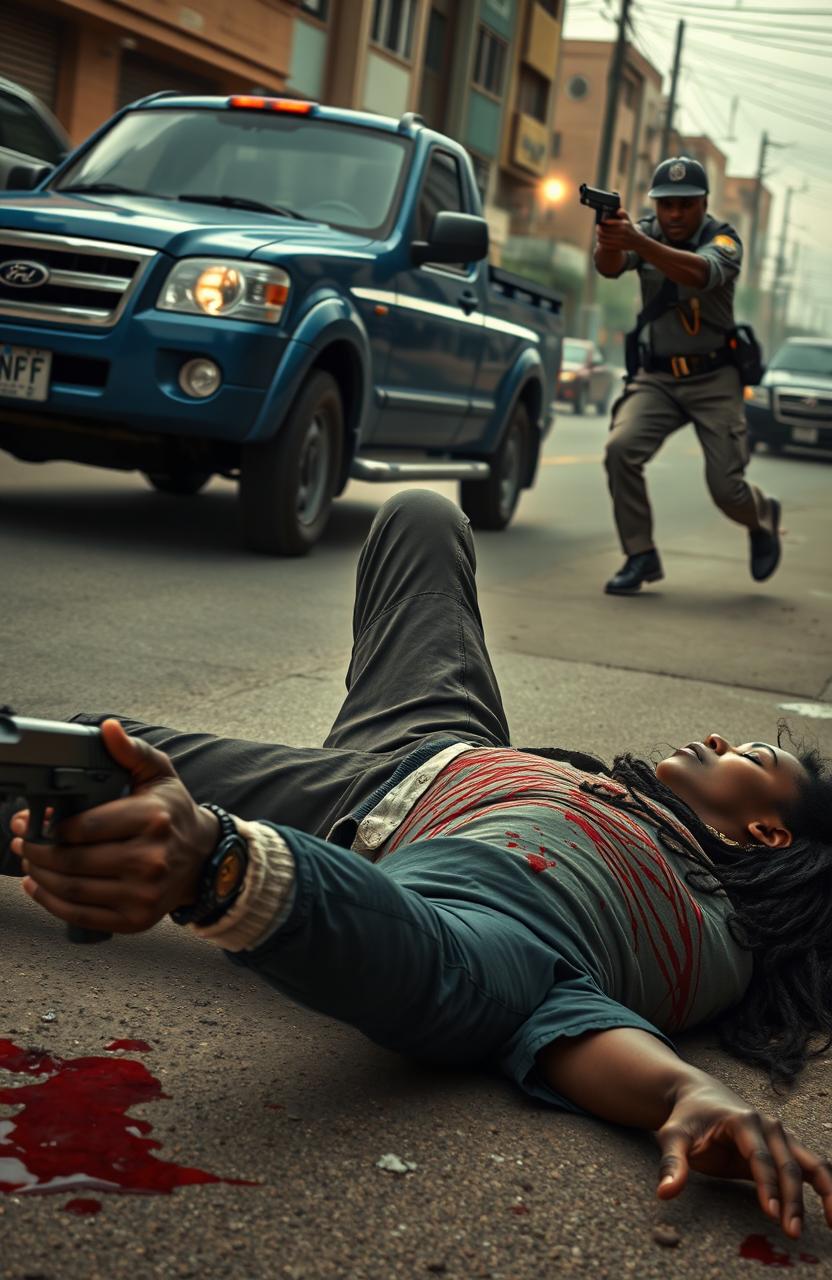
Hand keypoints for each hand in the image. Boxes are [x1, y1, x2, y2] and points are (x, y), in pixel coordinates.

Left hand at [9, 719, 218, 932]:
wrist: (204, 858)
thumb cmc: (174, 813)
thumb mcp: (159, 774)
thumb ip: (130, 751)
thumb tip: (108, 730)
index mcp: (152, 819)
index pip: (86, 827)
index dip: (51, 826)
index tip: (32, 821)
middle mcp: (151, 860)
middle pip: (74, 861)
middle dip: (37, 851)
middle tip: (22, 841)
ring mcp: (144, 894)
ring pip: (73, 889)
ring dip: (40, 876)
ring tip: (29, 861)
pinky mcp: (136, 919)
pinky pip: (82, 916)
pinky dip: (51, 903)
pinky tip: (38, 887)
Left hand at [595, 208, 642, 252]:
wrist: (637, 241)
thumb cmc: (630, 228)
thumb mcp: (628, 220)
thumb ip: (623, 213)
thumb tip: (618, 210)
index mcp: (623, 224)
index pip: (608, 223)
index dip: (602, 223)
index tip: (599, 222)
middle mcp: (622, 233)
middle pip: (605, 231)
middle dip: (599, 229)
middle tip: (597, 228)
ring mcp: (620, 241)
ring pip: (604, 239)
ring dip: (599, 236)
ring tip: (598, 234)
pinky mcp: (618, 247)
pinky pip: (606, 245)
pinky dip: (602, 242)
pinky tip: (601, 240)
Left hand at [656, 1075, 831, 1238]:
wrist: (698, 1096)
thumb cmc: (686, 1118)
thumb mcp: (672, 1135)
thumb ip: (671, 1163)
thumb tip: (665, 1192)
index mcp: (743, 1120)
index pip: (759, 1157)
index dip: (767, 1186)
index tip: (771, 1214)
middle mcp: (768, 1125)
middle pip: (787, 1164)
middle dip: (792, 1199)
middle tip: (791, 1231)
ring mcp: (779, 1136)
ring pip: (809, 1163)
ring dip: (825, 1191)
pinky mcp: (783, 1148)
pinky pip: (810, 1166)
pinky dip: (826, 1185)